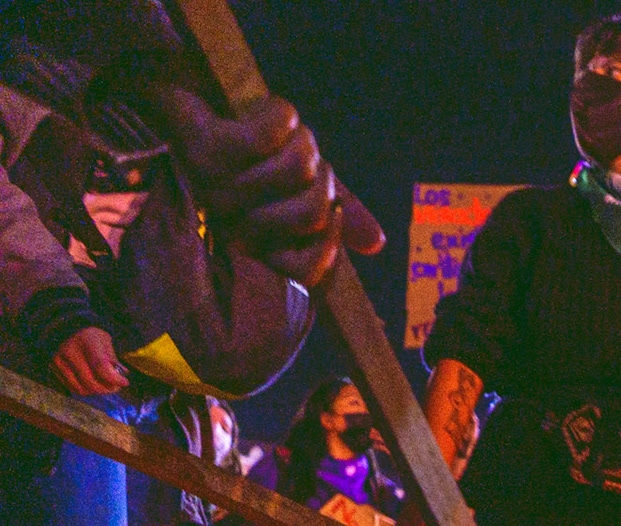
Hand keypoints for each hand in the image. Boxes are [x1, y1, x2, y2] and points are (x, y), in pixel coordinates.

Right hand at [53, 327, 127, 395]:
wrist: (66, 329)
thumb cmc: (91, 337)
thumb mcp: (105, 341)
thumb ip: (112, 360)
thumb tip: (121, 378)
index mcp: (87, 341)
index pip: (101, 366)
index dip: (114, 379)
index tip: (125, 382)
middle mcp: (70, 351)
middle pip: (91, 382)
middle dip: (107, 389)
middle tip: (115, 387)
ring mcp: (59, 361)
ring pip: (81, 389)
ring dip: (96, 392)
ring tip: (104, 385)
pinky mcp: (53, 368)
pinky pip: (72, 388)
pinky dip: (85, 389)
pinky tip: (91, 383)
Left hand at [139, 84, 385, 286]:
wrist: (175, 91)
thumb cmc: (242, 141)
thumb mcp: (295, 179)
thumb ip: (335, 210)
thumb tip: (376, 244)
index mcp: (254, 241)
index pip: (308, 270)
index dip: (332, 240)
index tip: (333, 208)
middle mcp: (232, 225)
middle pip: (312, 214)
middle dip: (322, 175)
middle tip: (301, 155)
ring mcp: (217, 189)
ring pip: (297, 169)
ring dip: (301, 138)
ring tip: (278, 130)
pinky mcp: (207, 149)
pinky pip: (272, 135)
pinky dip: (282, 113)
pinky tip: (267, 111)